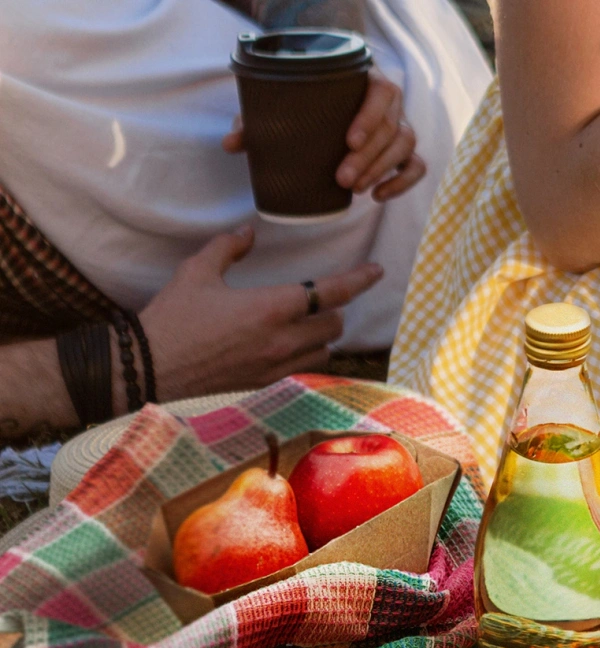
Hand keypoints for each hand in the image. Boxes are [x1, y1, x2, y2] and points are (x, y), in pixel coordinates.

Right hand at [138, 226, 382, 401]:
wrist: (149, 369)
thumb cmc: (171, 319)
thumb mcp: (197, 272)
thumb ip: (228, 248)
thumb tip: (249, 233)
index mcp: (271, 307)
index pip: (331, 292)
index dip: (359, 280)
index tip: (377, 271)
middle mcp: (282, 340)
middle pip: (335, 325)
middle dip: (336, 310)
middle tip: (326, 300)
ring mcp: (276, 368)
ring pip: (324, 352)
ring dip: (323, 337)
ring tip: (308, 326)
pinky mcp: (266, 387)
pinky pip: (303, 372)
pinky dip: (306, 359)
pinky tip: (291, 350)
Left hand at [222, 69, 425, 201]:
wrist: (325, 102)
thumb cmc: (305, 102)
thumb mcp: (283, 106)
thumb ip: (258, 121)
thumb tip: (231, 144)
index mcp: (365, 79)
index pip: (380, 94)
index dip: (369, 117)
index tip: (348, 140)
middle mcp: (388, 102)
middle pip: (391, 128)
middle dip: (368, 158)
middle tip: (342, 179)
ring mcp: (399, 126)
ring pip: (404, 147)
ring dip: (381, 170)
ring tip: (355, 189)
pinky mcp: (403, 152)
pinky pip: (415, 167)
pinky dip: (402, 183)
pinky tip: (379, 197)